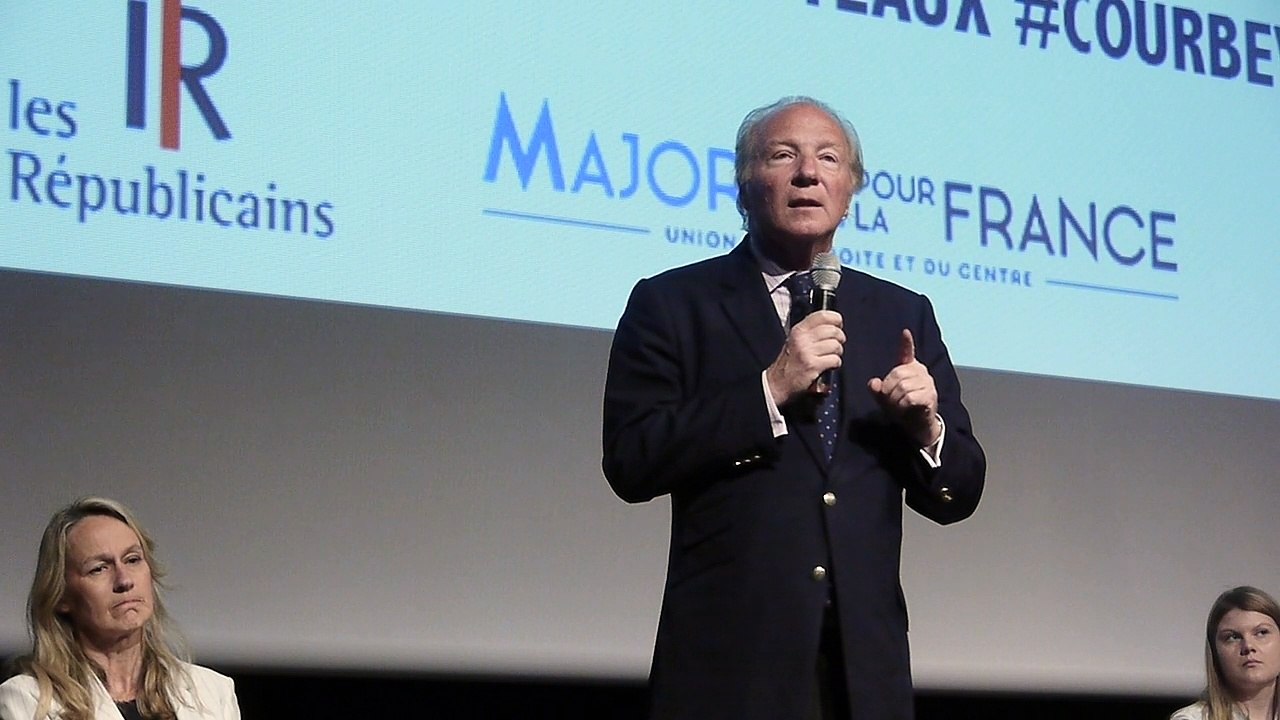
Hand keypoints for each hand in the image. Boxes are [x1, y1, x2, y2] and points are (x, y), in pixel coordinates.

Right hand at [766, 310, 843, 406]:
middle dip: (839, 338)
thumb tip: (832, 324)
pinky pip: (834, 360)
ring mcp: (807, 352)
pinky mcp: (812, 365)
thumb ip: (811, 331)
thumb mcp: (796, 340)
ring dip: (837, 353)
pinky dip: (835, 364)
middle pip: (833, 331)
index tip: (838, 325)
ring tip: (830, 356)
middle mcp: (802, 339)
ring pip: (836, 345)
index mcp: (798, 330)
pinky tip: (828, 366)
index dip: (836, 319)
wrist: (778, 382)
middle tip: (835, 345)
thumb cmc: (789, 362)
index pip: (823, 315)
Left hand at [867, 329, 940, 446]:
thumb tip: (874, 383)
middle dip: (888, 390)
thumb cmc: (902, 407)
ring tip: (899, 406)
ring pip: (902, 387)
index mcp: (909, 367)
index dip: (906, 342)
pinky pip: (909, 398)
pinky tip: (907, 409)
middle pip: (896, 374)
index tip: (905, 332)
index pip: (907, 352)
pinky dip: (903, 406)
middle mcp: (921, 371)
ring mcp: (928, 383)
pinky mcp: (930, 396)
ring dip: (895, 400)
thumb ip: (877, 389)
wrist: (918, 425)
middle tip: (891, 401)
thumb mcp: (884, 398)